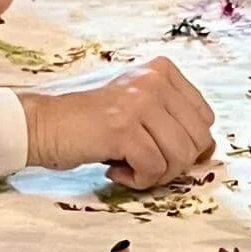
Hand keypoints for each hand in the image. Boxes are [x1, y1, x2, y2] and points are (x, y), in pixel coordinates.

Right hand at [20, 58, 214, 187]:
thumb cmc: (91, 122)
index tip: (160, 150)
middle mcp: (154, 80)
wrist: (42, 124)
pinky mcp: (123, 128)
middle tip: (144, 164)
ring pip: (180, 157)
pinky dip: (137, 181)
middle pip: (198, 140)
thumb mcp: (138, 107)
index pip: (205, 118)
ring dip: (156, 174)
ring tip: (127, 167)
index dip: (188, 144)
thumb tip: (208, 150)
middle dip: (175, 164)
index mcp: (162, 70)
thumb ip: (172, 119)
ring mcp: (140, 102)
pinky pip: (154, 169)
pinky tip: (114, 170)